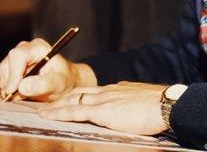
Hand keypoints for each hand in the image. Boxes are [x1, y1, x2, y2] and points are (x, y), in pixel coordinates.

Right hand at [0, 38, 96, 101]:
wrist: (65, 83)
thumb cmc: (64, 80)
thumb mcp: (58, 84)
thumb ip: (42, 85)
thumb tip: (22, 87)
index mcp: (38, 47)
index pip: (17, 56)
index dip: (14, 74)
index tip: (15, 90)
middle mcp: (26, 49)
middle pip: (6, 65)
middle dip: (12, 83)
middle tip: (24, 94)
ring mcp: (18, 58)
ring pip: (3, 73)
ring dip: (11, 87)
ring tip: (27, 91)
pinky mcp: (13, 67)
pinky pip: (3, 79)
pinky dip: (9, 88)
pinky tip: (22, 91)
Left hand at [37, 82, 167, 134]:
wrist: (166, 104)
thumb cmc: (160, 106)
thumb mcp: (142, 101)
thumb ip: (131, 104)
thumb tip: (126, 109)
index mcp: (117, 90)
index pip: (92, 92)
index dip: (78, 96)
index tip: (68, 99)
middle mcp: (107, 91)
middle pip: (78, 93)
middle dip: (62, 99)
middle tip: (47, 103)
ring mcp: (103, 100)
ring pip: (72, 101)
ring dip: (55, 106)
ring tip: (41, 111)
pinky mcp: (101, 111)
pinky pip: (74, 111)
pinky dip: (59, 113)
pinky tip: (48, 116)